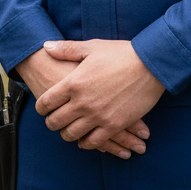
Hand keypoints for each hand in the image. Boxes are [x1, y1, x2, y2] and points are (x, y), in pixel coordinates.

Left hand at [35, 39, 164, 156]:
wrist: (149, 65)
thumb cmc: (119, 53)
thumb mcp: (91, 47)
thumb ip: (66, 49)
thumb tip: (46, 46)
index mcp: (73, 82)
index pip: (47, 101)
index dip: (41, 107)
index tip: (42, 107)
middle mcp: (82, 102)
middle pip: (56, 122)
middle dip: (50, 123)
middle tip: (51, 121)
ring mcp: (98, 116)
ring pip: (72, 135)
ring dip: (66, 134)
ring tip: (66, 130)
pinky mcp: (114, 125)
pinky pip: (93, 142)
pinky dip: (86, 143)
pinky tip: (84, 140)